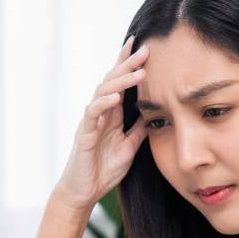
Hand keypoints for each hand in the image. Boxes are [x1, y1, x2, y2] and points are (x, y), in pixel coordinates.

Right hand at [52, 34, 149, 212]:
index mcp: (111, 114)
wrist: (84, 192)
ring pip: (102, 92)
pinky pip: (92, 114)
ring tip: (139, 71)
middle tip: (145, 49)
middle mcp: (99, 113)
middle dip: (128, 64)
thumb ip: (139, 131)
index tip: (142, 45)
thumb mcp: (129, 148)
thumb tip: (155, 115)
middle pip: (112, 81)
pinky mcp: (83, 135)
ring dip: (121, 81)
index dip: (128, 63)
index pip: (120, 83)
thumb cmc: (103, 170)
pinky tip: (116, 96)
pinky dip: (104, 103)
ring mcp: (90, 122)